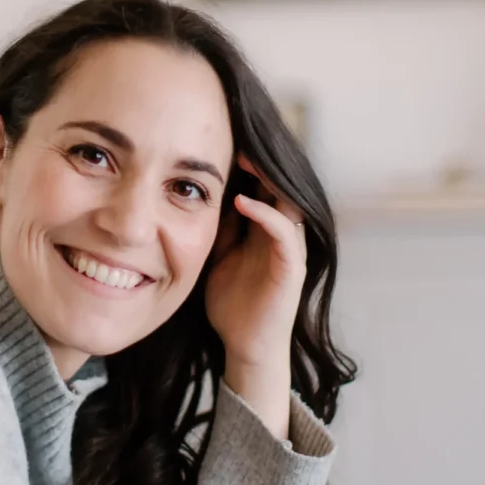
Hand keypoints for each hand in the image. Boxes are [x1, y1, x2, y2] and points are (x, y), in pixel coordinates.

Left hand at [205, 154, 306, 436]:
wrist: (245, 348)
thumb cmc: (231, 305)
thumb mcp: (215, 256)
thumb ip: (216, 228)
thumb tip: (193, 199)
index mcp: (265, 230)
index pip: (262, 185)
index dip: (246, 163)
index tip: (219, 142)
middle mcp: (282, 235)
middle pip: (279, 185)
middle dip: (258, 161)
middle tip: (233, 137)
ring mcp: (290, 251)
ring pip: (288, 201)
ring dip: (267, 178)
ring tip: (242, 158)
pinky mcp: (292, 270)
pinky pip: (284, 234)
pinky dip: (265, 215)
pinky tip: (243, 202)